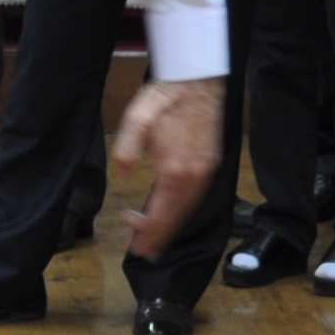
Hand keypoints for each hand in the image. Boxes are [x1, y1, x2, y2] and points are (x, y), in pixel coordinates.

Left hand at [112, 75, 226, 255]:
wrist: (198, 81)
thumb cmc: (165, 98)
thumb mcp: (137, 119)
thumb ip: (127, 150)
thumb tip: (123, 177)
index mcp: (174, 168)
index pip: (160, 213)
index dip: (145, 231)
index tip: (131, 240)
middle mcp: (194, 175)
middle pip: (175, 218)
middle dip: (158, 238)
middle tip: (142, 252)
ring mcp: (205, 171)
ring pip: (188, 210)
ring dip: (170, 228)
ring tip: (154, 242)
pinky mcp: (211, 165)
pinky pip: (196, 198)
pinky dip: (182, 213)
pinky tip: (171, 215)